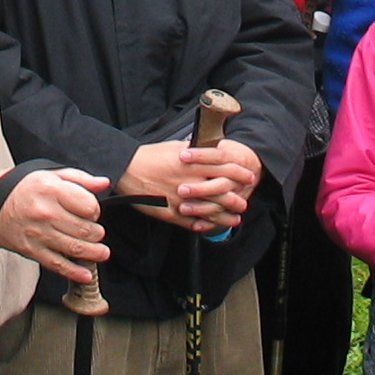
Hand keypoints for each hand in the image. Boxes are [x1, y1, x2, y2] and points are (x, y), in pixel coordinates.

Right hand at [0, 168, 110, 284]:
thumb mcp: (50, 174)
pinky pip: (57, 264)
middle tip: (97, 234)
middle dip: (97, 234)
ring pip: (75, 248)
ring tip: (102, 253)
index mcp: (52, 190)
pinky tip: (85, 274)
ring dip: (94, 253)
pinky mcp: (31, 250)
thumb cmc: (23, 187)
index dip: (95, 211)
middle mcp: (46, 212)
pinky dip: (74, 272)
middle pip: (84, 229)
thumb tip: (103, 183)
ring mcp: (38, 233)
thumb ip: (79, 179)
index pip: (88, 206)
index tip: (92, 213)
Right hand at [118, 138, 258, 232]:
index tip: (248, 176)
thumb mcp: (175, 147)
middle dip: (237, 199)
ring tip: (235, 219)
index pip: (225, 168)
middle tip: (244, 202)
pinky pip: (192, 223)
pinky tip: (210, 227)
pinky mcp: (171, 213)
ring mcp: (182, 200)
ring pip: (210, 211)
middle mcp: (191, 182)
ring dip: (226, 217)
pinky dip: (203, 225)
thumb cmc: (149, 156)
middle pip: (222, 192)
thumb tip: (209, 148)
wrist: (127, 169)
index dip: (239, 173)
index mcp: (193, 164)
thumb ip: (194, 151)